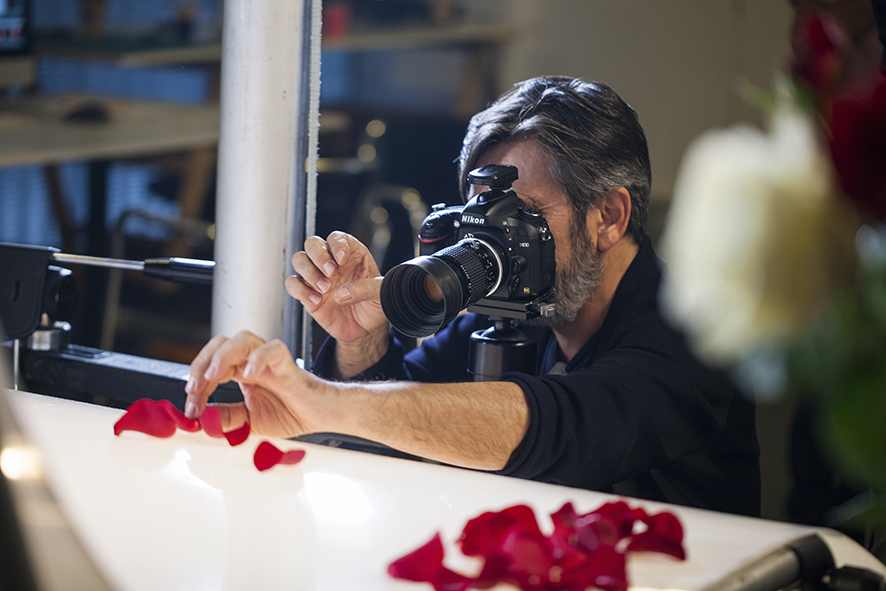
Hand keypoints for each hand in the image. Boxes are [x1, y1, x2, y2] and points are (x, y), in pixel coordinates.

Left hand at [184, 331, 334, 436]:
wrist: (323, 415)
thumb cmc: (293, 412)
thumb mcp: (250, 422)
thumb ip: (227, 419)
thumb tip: (202, 421)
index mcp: (241, 372)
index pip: (209, 366)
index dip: (195, 383)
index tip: (191, 409)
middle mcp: (253, 362)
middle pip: (220, 343)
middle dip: (201, 363)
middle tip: (193, 389)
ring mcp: (269, 361)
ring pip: (242, 338)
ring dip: (221, 356)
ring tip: (212, 377)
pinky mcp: (288, 364)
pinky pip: (273, 349)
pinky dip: (258, 358)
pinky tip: (248, 375)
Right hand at [286, 231, 387, 344]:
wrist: (366, 330)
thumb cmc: (374, 307)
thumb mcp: (381, 296)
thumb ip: (366, 289)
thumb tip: (341, 292)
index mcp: (352, 256)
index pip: (338, 238)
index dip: (337, 244)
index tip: (342, 259)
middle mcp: (332, 263)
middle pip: (313, 243)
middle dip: (319, 255)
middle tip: (330, 272)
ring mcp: (318, 278)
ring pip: (299, 260)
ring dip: (309, 272)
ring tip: (325, 288)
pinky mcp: (307, 295)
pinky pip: (292, 284)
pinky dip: (300, 290)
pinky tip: (316, 300)